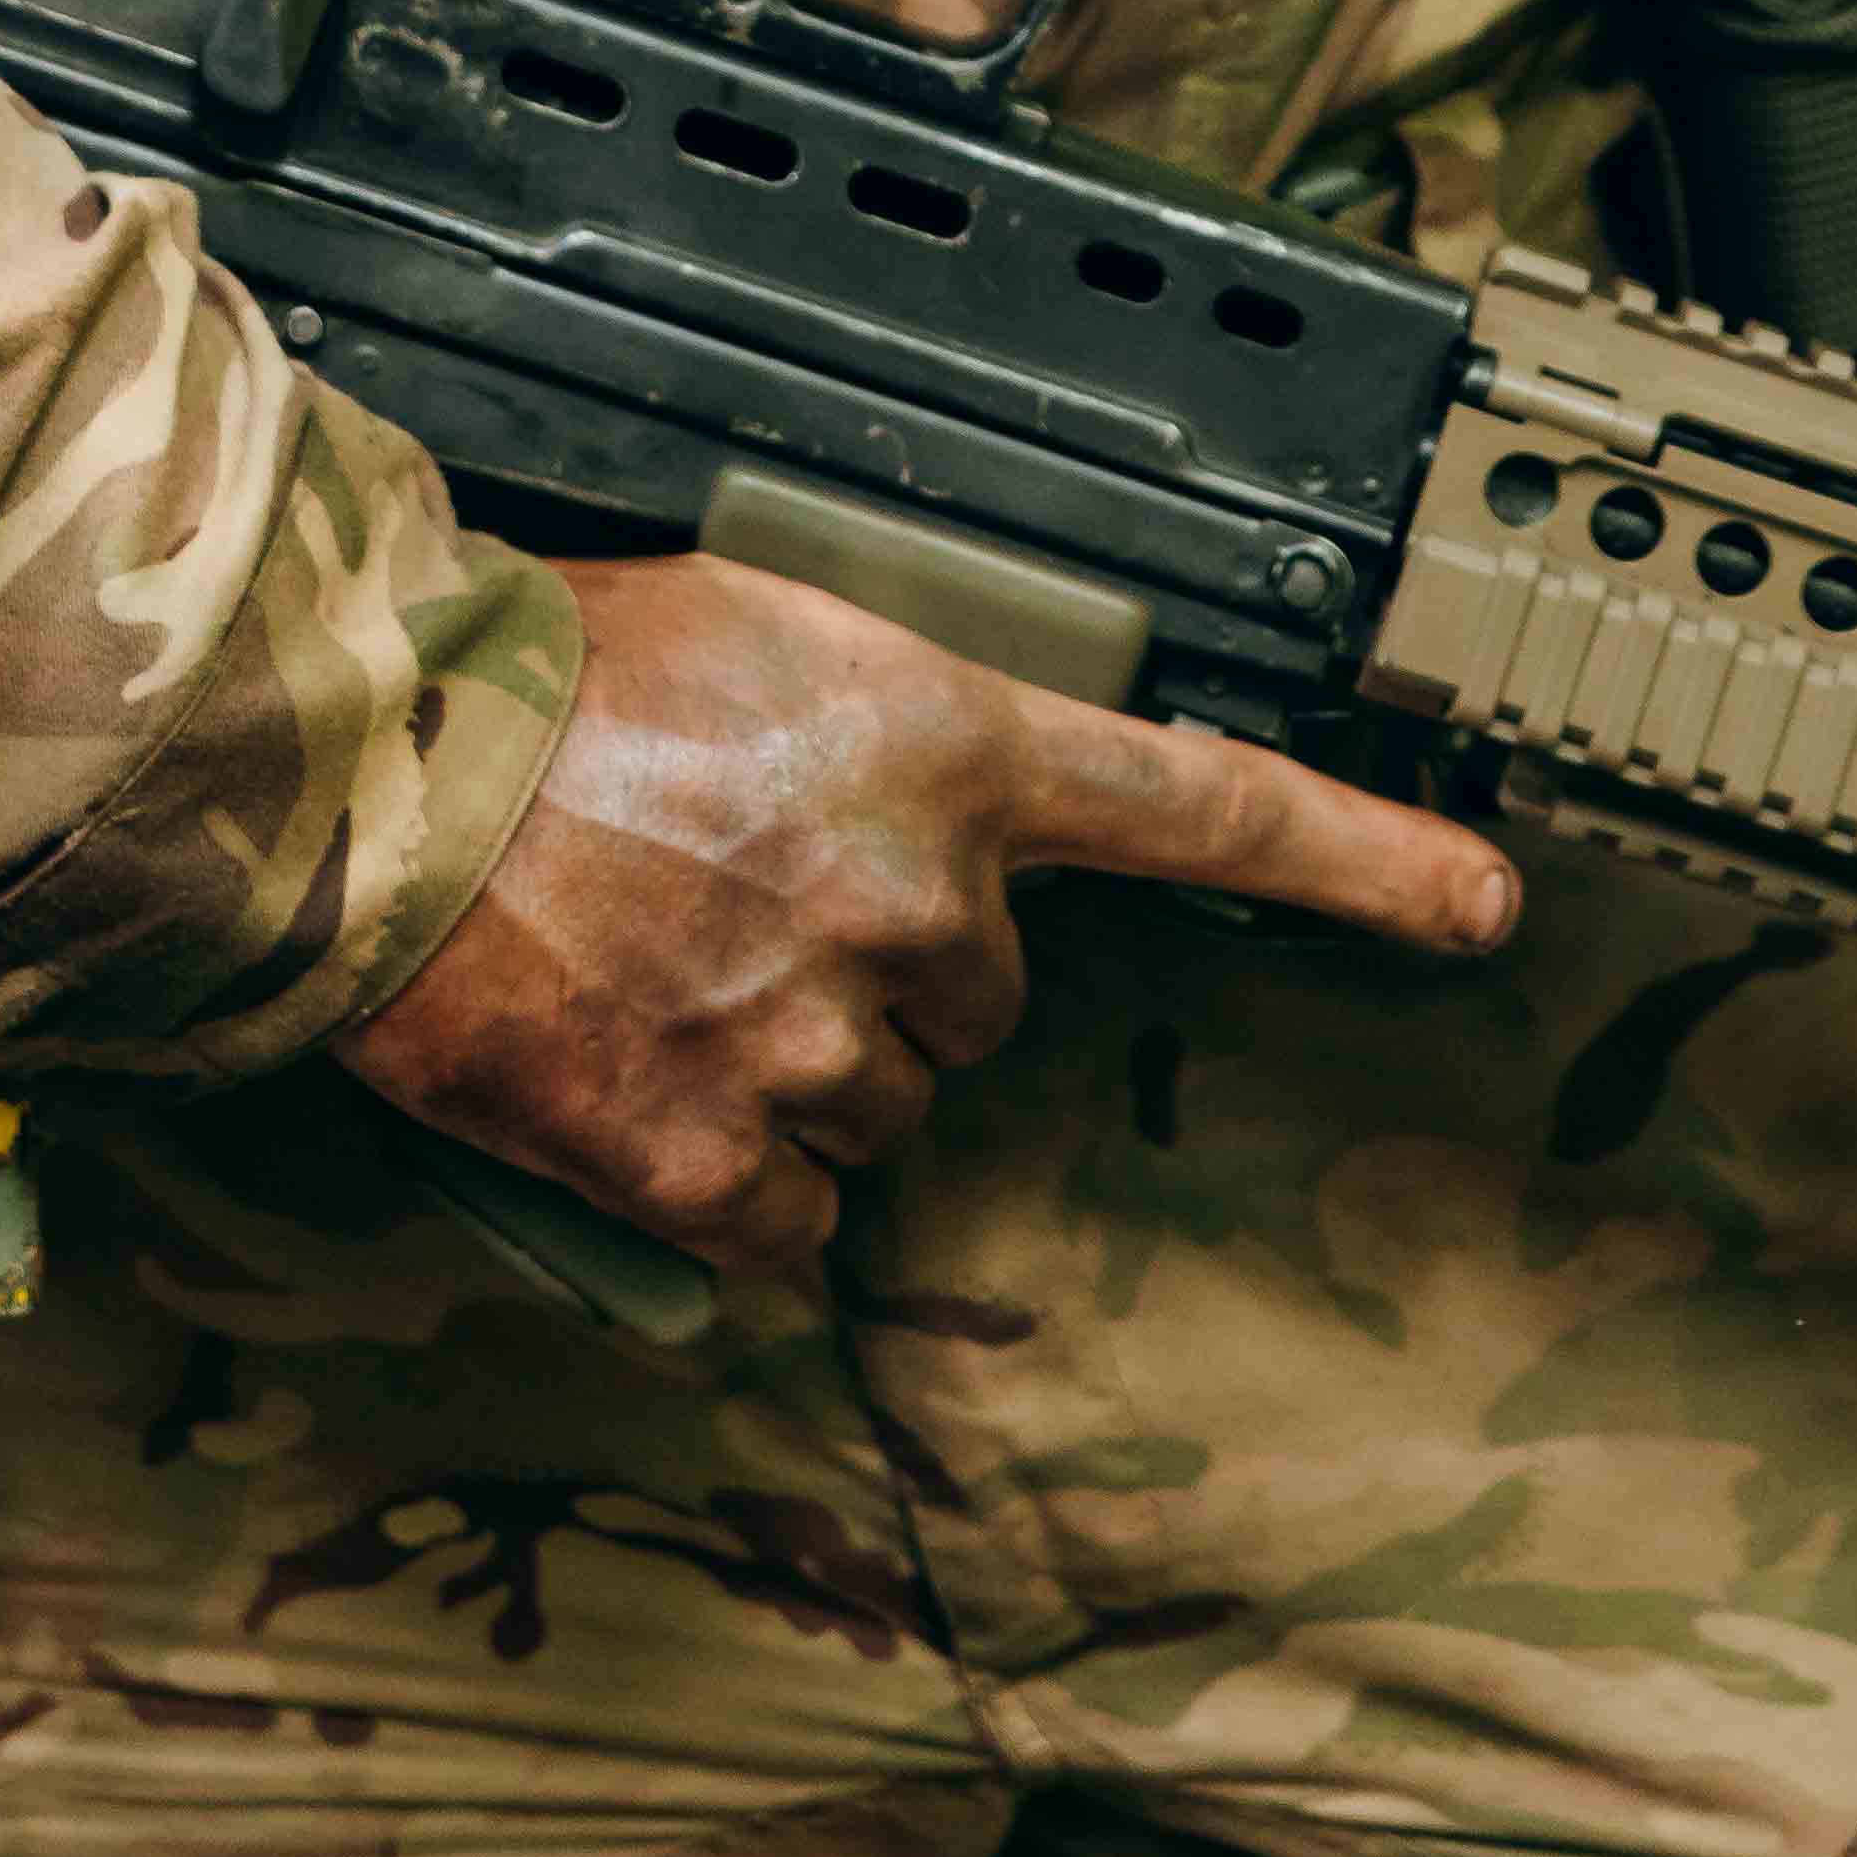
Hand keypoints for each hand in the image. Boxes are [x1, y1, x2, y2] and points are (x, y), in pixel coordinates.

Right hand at [348, 546, 1519, 1283]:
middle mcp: (914, 900)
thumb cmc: (546, 675)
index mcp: (944, 747)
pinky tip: (643, 1086)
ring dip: (802, 1068)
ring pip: (882, 1111)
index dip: (1357, 862)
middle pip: (984, 996)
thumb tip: (918, 831)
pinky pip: (783, 1223)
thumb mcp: (762, 632)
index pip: (1201, 805)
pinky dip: (724, 1178)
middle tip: (744, 891)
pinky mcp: (704, 1155)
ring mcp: (814, 1039)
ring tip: (666, 968)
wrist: (378, 777)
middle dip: (890, 964)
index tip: (1478, 907)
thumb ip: (882, 737)